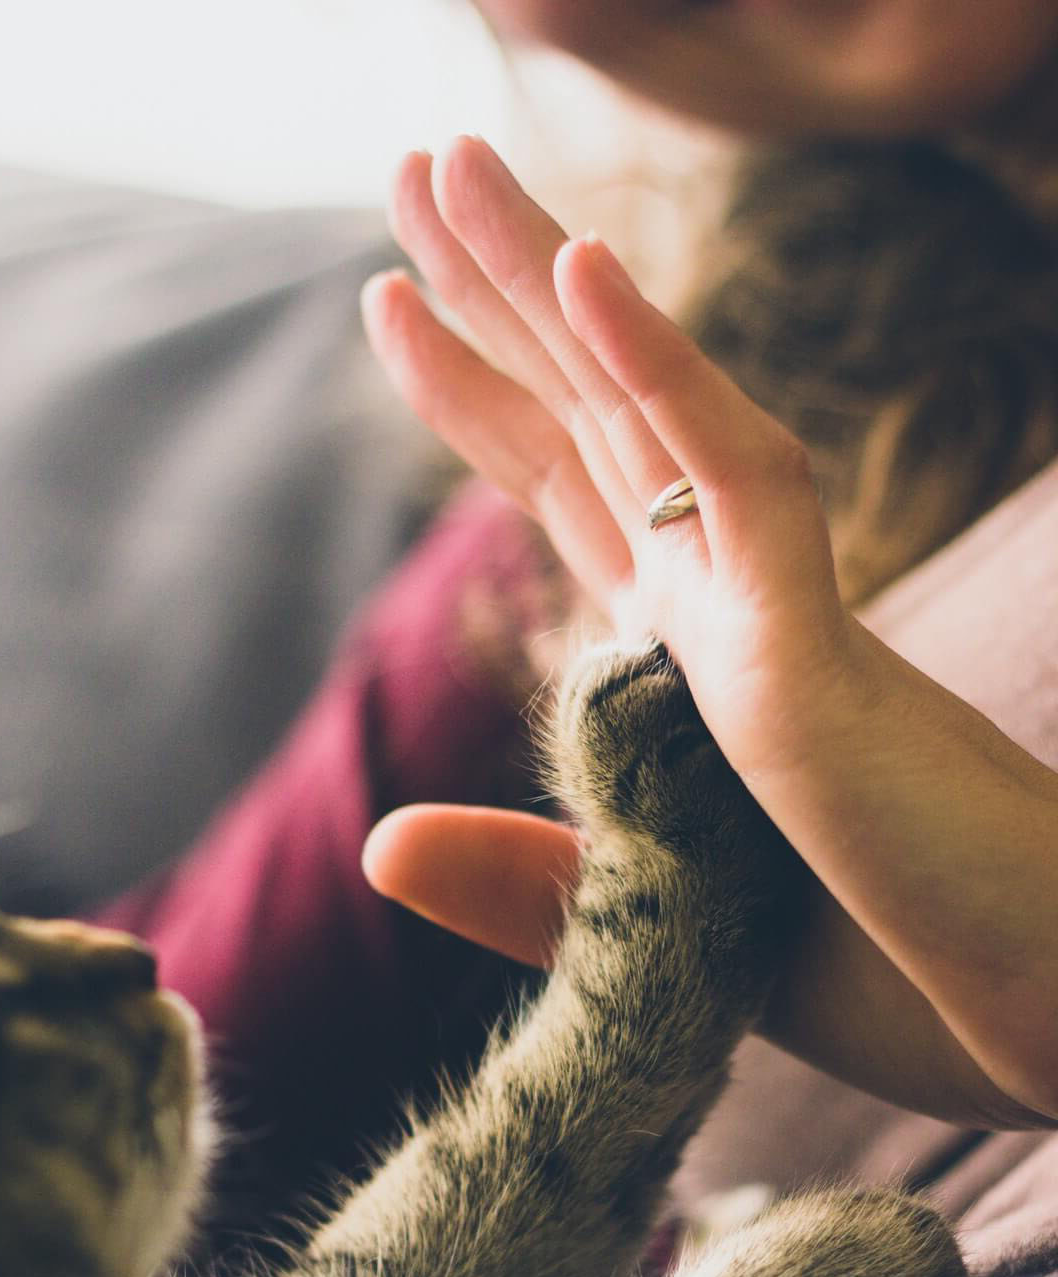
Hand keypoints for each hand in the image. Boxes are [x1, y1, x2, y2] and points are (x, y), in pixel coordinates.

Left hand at [363, 139, 1057, 1128]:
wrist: (1034, 1021)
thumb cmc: (887, 978)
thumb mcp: (655, 934)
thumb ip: (522, 881)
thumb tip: (376, 842)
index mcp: (692, 668)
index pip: (571, 491)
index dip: (483, 390)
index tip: (393, 299)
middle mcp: (728, 614)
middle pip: (592, 418)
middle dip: (499, 291)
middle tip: (415, 164)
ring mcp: (773, 621)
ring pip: (647, 413)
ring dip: (550, 281)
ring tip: (445, 166)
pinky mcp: (819, 658)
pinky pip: (742, 488)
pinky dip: (667, 377)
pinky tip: (587, 272)